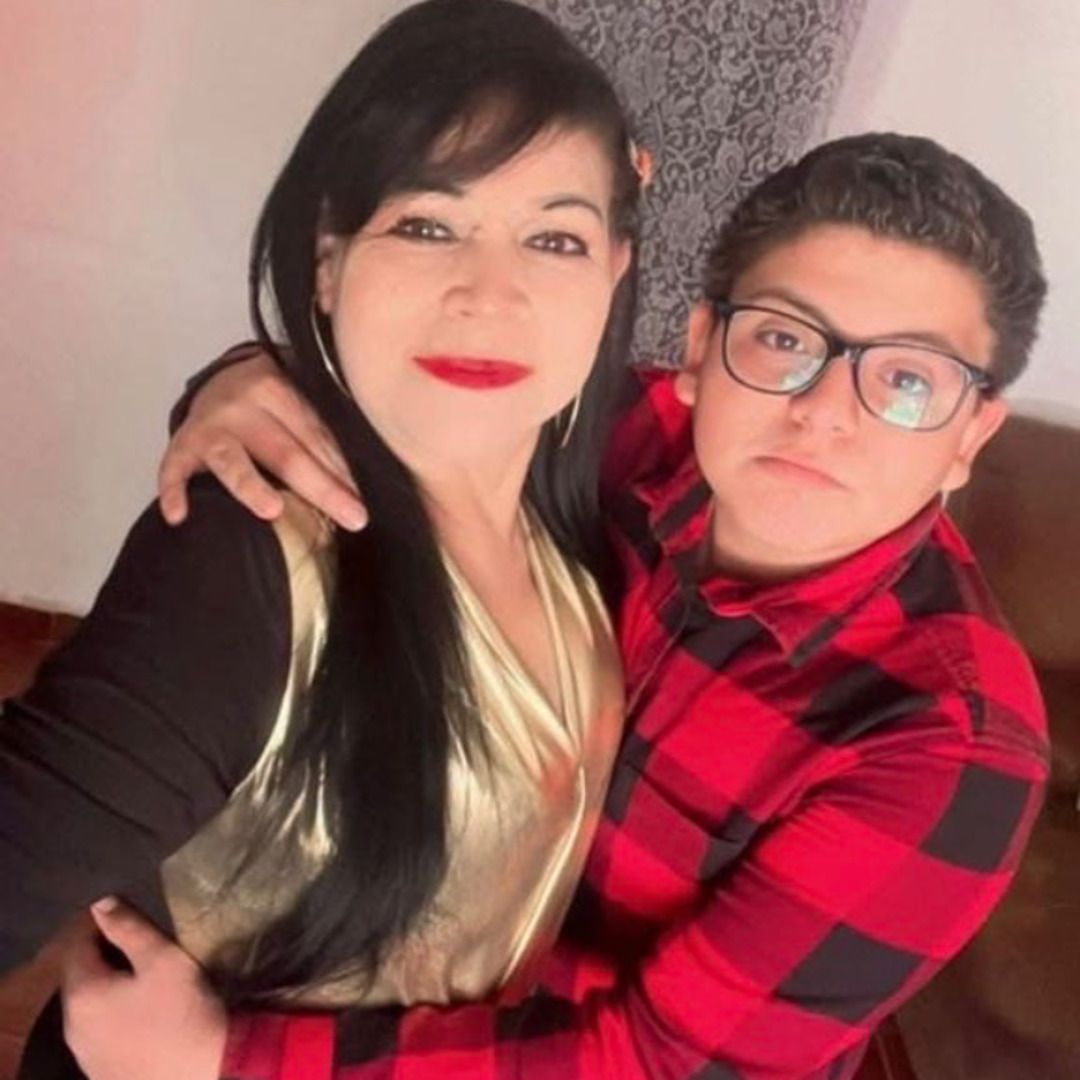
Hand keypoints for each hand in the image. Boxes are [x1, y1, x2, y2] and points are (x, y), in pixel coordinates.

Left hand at [62, 898, 226, 1079]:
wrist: (204, 1072)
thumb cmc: (182, 1009)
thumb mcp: (162, 958)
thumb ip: (129, 928)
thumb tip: (100, 905)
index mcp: (82, 994)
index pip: (76, 946)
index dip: (97, 925)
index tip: (124, 914)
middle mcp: (72, 1027)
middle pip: (79, 978)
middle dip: (101, 957)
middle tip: (134, 944)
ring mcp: (85, 1055)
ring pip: (89, 1008)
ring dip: (106, 988)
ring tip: (139, 977)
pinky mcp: (101, 1072)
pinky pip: (100, 1032)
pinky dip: (113, 1016)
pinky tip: (140, 1014)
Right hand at [160, 347, 367, 531]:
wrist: (218, 383)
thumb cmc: (274, 405)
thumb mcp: (301, 402)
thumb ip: (327, 429)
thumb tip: (374, 472)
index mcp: (281, 388)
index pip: (318, 435)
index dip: (345, 469)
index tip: (368, 499)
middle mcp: (245, 403)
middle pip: (287, 453)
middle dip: (323, 488)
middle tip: (354, 517)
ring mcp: (211, 425)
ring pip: (233, 460)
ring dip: (251, 486)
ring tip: (271, 510)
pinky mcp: (182, 446)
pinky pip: (173, 471)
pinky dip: (175, 493)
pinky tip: (179, 516)